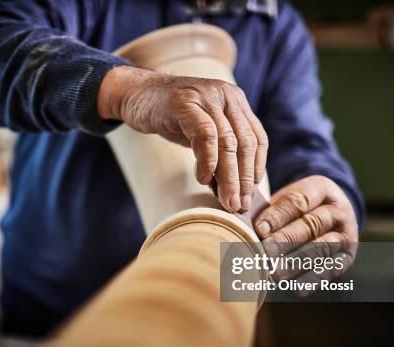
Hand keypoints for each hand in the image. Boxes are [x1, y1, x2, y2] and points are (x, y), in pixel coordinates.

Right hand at [98, 66, 267, 212]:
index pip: (257, 138)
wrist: (136, 94)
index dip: (256, 168)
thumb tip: (233, 191)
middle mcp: (226, 95)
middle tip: (239, 205)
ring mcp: (206, 97)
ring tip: (227, 200)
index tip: (251, 194)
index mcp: (235, 102)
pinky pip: (205, 135)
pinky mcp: (185, 103)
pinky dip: (207, 161)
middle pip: (245, 143)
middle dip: (244, 179)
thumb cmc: (170, 117)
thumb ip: (218, 154)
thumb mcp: (201, 133)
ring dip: (229, 177)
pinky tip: (203, 179)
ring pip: (227, 142)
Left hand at [253, 176, 358, 286]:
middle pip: (311, 225)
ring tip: (276, 272)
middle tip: (265, 253)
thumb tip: (239, 218)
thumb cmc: (297, 208)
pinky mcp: (347, 257)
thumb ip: (269, 207)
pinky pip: (332, 269)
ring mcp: (346, 234)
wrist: (330, 216)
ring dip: (298, 262)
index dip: (277, 216)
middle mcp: (338, 210)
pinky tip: (297, 288)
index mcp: (321, 189)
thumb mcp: (287, 198)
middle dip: (286, 240)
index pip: (298, 201)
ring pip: (322, 248)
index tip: (259, 228)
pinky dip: (314, 280)